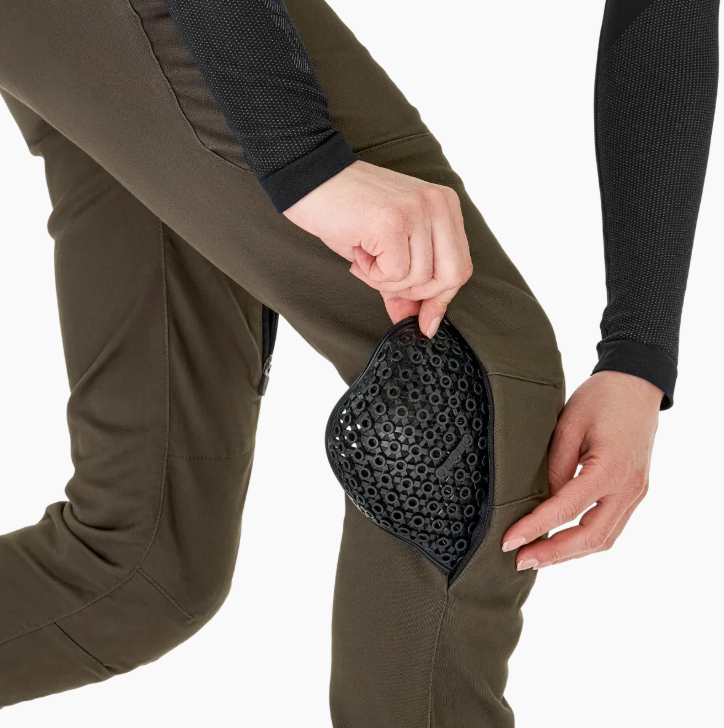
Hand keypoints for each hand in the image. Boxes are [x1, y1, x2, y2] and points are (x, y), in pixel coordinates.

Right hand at [283, 160, 471, 336]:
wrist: (308, 178)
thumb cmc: (345, 209)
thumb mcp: (385, 247)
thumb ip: (407, 283)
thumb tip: (421, 322)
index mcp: (444, 205)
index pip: (460, 265)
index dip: (441, 299)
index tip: (425, 321)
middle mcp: (438, 204)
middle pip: (450, 276)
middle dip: (416, 293)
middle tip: (384, 279)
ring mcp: (417, 212)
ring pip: (419, 279)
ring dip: (386, 280)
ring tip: (366, 256)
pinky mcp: (393, 223)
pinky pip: (395, 273)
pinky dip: (372, 273)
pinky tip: (360, 251)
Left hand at [501, 371, 662, 569]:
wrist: (637, 385)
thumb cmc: (600, 399)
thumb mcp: (567, 427)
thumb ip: (554, 468)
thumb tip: (540, 502)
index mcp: (611, 470)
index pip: (566, 510)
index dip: (535, 528)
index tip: (509, 542)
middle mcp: (629, 488)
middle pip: (591, 537)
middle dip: (553, 553)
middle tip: (519, 560)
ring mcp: (636, 493)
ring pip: (604, 538)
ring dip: (569, 552)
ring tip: (536, 557)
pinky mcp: (634, 492)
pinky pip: (610, 526)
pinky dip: (584, 539)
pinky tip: (560, 541)